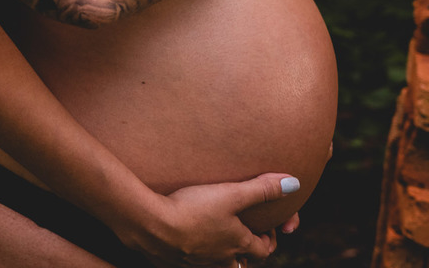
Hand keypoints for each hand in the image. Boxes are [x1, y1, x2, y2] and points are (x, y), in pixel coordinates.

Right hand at [122, 172, 299, 266]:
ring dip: (217, 255)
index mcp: (237, 244)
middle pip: (239, 264)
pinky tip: (181, 240)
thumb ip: (261, 188)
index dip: (268, 240)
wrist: (150, 225)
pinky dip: (190, 255)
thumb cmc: (193, 209)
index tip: (265, 228)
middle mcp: (219, 260)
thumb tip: (294, 183)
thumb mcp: (231, 194)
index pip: (263, 250)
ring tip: (211, 239)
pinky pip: (187, 263)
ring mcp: (195, 263)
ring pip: (214, 265)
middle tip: (240, 237)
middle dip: (243, 252)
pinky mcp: (172, 262)